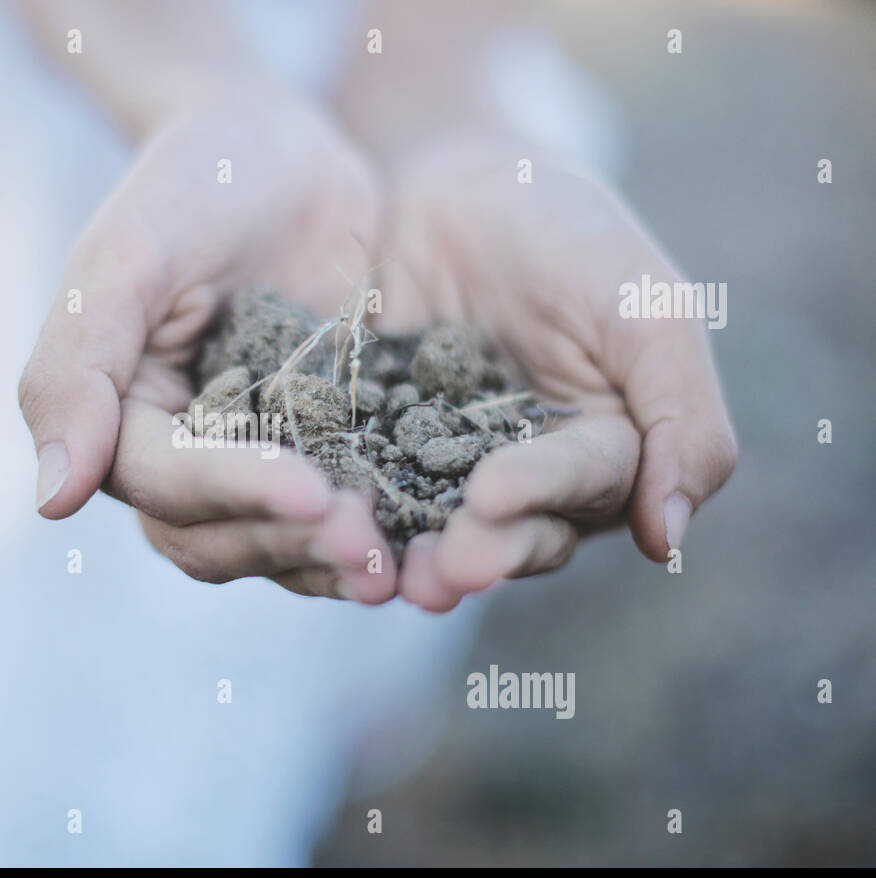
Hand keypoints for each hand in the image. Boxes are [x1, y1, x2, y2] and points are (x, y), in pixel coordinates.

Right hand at [18, 92, 397, 601]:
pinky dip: (382, 533)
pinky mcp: (327, 452)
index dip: (233, 493)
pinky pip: (345, 510)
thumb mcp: (124, 257)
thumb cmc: (190, 183)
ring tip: (404, 570)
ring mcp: (258, 459)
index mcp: (123, 420)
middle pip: (219, 537)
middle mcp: (184, 456)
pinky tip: (430, 539)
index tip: (311, 492)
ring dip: (336, 562)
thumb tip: (52, 499)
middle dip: (291, 541)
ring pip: (281, 544)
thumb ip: (74, 369)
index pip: (164, 484)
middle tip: (368, 545)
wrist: (281, 149)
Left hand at [380, 143, 736, 610]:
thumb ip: (681, 412)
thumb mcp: (644, 302)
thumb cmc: (564, 230)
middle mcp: (528, 477)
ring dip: (410, 557)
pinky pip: (364, 488)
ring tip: (380, 575)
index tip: (494, 494)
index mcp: (603, 449)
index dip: (541, 494)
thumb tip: (672, 540)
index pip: (584, 487)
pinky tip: (319, 524)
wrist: (451, 179)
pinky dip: (347, 509)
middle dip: (476, 551)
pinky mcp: (375, 451)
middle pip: (512, 533)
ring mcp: (445, 470)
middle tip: (438, 571)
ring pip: (436, 529)